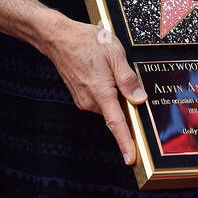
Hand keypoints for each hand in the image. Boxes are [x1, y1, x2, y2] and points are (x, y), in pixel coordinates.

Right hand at [40, 17, 147, 163]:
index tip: (131, 160)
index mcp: (101, 93)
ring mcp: (83, 99)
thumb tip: (139, 99)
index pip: (116, 125)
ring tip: (109, 67)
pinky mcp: (80, 95)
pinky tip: (102, 71)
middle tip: (125, 77)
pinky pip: (99, 99)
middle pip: (116, 112)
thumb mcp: (115, 54)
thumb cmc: (86, 42)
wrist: (58, 37)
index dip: (126, 143)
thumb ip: (129, 79)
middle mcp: (90, 101)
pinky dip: (106, 91)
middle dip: (125, 103)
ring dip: (115, 93)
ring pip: (108, 104)